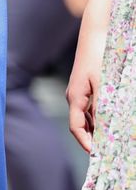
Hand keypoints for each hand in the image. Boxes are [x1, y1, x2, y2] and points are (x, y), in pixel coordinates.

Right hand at [66, 0, 110, 152]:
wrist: (96, 33)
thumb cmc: (98, 57)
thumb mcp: (102, 84)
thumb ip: (101, 107)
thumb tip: (103, 130)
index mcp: (75, 98)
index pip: (76, 128)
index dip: (87, 144)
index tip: (99, 155)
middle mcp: (75, 97)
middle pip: (83, 126)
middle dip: (95, 140)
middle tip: (111, 151)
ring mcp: (81, 92)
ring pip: (89, 118)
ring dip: (100, 129)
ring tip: (116, 140)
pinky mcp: (88, 87)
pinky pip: (94, 108)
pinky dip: (102, 118)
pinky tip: (114, 121)